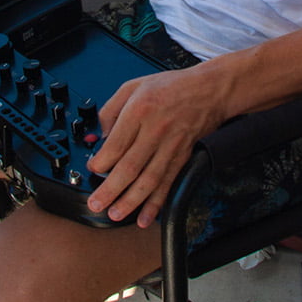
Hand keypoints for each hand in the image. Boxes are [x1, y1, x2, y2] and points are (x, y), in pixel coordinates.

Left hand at [85, 65, 228, 228]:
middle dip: (110, 189)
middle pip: (130, 166)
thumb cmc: (171, 87)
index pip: (117, 143)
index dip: (101, 161)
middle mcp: (156, 130)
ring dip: (131, 201)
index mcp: (140, 110)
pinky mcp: (182, 156)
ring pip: (149, 179)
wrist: (209, 90)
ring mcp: (171, 145)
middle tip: (96, 203)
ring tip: (115, 214)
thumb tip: (100, 135)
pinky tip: (146, 217)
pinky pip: (168, 183)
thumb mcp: (133, 85)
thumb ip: (111, 109)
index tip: (92, 169)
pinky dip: (157, 203)